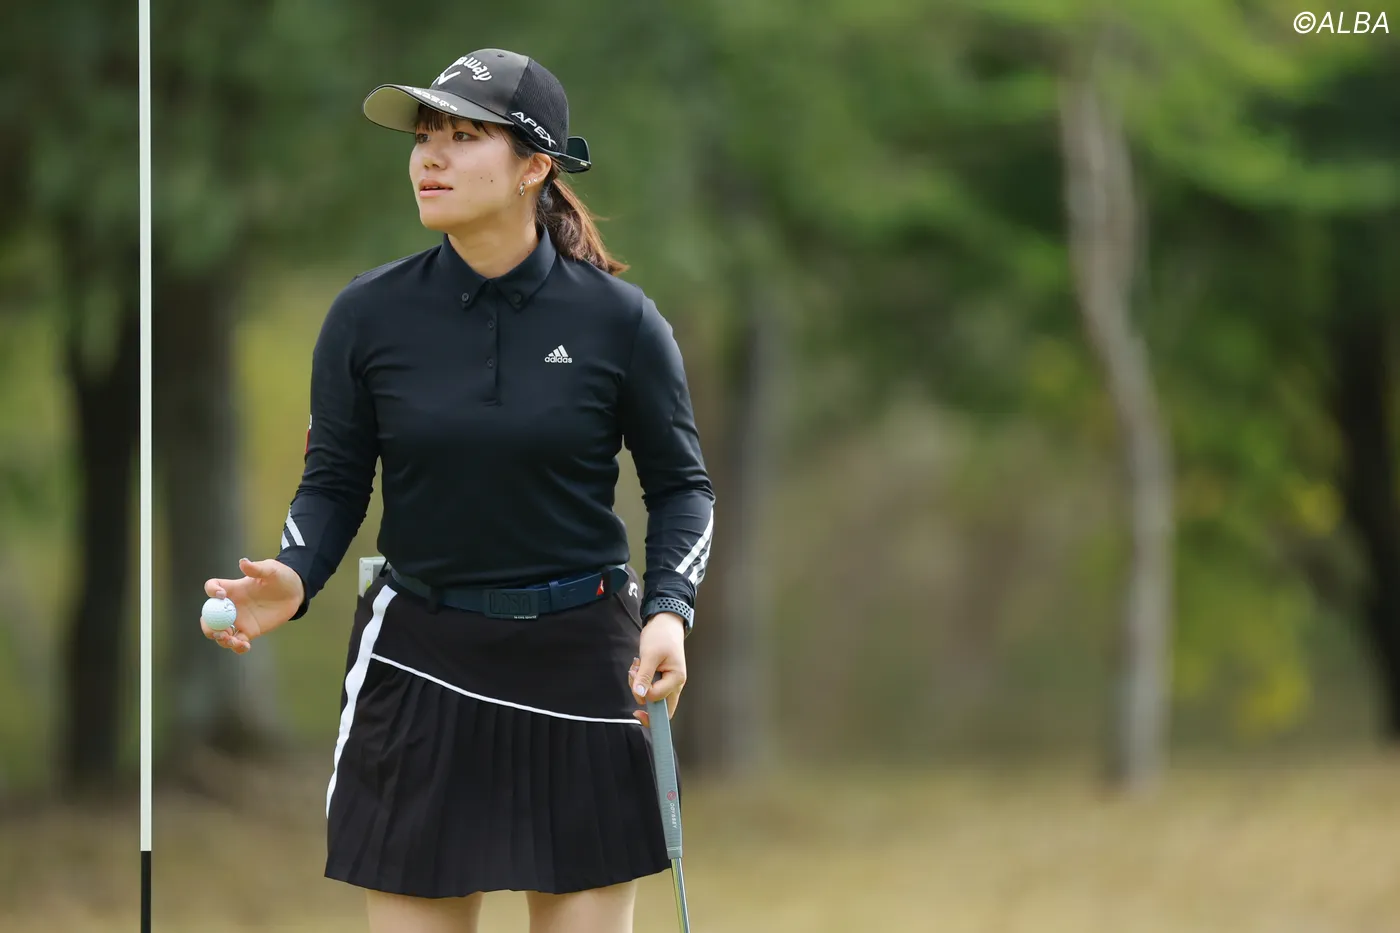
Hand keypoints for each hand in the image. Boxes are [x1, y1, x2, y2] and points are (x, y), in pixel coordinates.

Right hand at [201, 557, 304, 654]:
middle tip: (220, 630)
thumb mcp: (270, 569)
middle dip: (209, 626)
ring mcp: (239, 620)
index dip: (212, 591)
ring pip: (221, 633)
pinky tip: (245, 645)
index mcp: (232, 589)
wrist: (294, 591)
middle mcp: (231, 606)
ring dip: (221, 639)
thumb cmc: (280, 576)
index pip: (212, 588)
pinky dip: (238, 646)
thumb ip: (256, 568)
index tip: (222, 595)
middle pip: (209, 618)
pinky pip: (239, 642)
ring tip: (232, 640)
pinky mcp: (250, 631)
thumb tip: (243, 562)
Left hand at [629, 612, 686, 726]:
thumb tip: (640, 695)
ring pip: (652, 699)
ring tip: (637, 667)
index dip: (642, 691)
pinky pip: (649, 689)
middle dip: (642, 697)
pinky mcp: (661, 679)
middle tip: (635, 677)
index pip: (656, 698)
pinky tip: (639, 667)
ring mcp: (668, 683)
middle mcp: (675, 685)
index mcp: (676, 679)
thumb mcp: (650, 655)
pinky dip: (640, 682)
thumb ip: (644, 676)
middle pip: (660, 709)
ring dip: (639, 686)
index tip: (635, 675)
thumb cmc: (661, 636)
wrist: (665, 623)